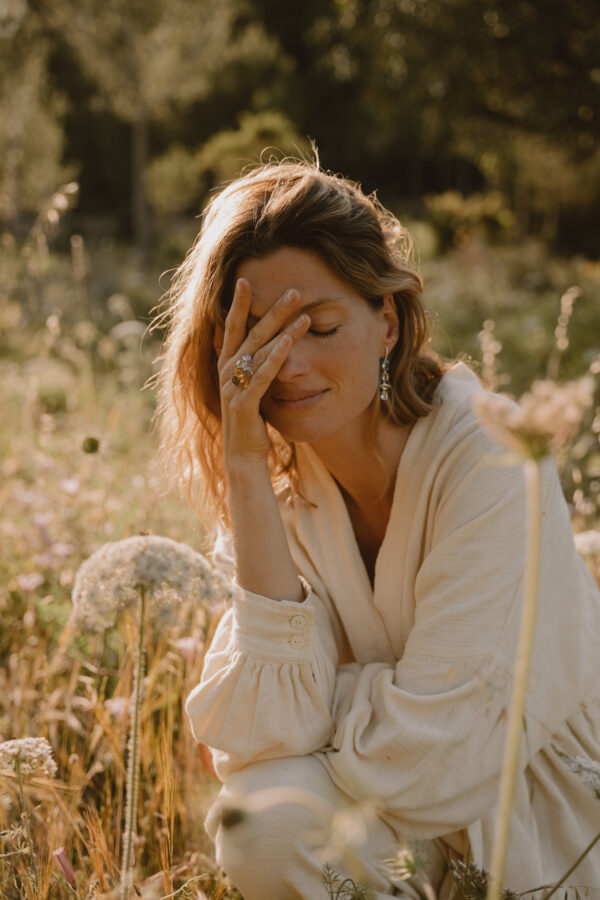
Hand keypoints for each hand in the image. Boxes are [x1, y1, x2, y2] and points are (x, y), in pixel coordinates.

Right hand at [218, 278, 310, 463]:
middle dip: (272, 310)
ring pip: (259, 350)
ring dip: (281, 328)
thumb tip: (263, 345)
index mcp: (227, 365)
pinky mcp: (243, 402)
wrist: (242, 455)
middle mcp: (226, 372)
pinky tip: (291, 341)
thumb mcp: (250, 388)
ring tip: (303, 312)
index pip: (232, 328)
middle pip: (250, 333)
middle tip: (294, 290)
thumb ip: (253, 366)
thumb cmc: (250, 421)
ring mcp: (233, 386)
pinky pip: (263, 374)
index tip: (244, 280)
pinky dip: (277, 356)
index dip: (238, 304)